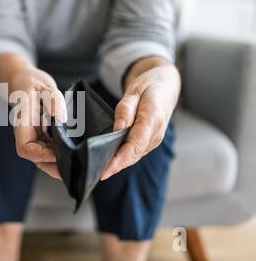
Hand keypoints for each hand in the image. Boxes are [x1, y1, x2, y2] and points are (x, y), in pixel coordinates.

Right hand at [0, 53, 66, 179]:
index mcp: (23, 124)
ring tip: (79, 164)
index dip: (40, 155)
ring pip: (45, 157)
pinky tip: (78, 154)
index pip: (25, 148)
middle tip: (75, 168)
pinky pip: (51, 150)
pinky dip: (63, 154)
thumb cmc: (32, 83)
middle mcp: (27, 134)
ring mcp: (35, 137)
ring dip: (60, 163)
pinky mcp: (44, 136)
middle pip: (37, 159)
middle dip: (54, 166)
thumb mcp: (43, 86)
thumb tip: (60, 118)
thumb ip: (53, 100)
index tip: (57, 153)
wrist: (26, 81)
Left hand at [101, 57, 180, 180]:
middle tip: (95, 174)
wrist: (165, 86)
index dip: (120, 159)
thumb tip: (118, 128)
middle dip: (115, 166)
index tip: (106, 168)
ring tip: (97, 171)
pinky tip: (108, 163)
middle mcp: (156, 134)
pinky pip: (134, 152)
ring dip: (117, 165)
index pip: (136, 144)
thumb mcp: (134, 91)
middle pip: (133, 154)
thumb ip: (125, 109)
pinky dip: (122, 159)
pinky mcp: (149, 142)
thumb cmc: (149, 87)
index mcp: (153, 119)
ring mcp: (154, 139)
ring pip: (133, 156)